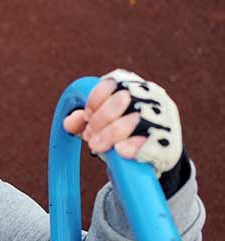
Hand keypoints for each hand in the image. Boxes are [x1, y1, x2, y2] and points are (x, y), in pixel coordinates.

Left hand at [63, 69, 181, 174]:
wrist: (153, 157)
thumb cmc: (122, 134)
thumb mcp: (100, 125)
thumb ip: (82, 121)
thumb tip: (70, 121)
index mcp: (134, 86)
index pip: (112, 83)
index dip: (94, 101)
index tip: (86, 117)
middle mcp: (152, 96)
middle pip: (122, 99)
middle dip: (99, 120)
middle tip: (89, 137)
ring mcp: (164, 116)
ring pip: (135, 119)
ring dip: (110, 134)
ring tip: (97, 146)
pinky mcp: (170, 141)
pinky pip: (151, 142)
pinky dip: (133, 146)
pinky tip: (120, 151)